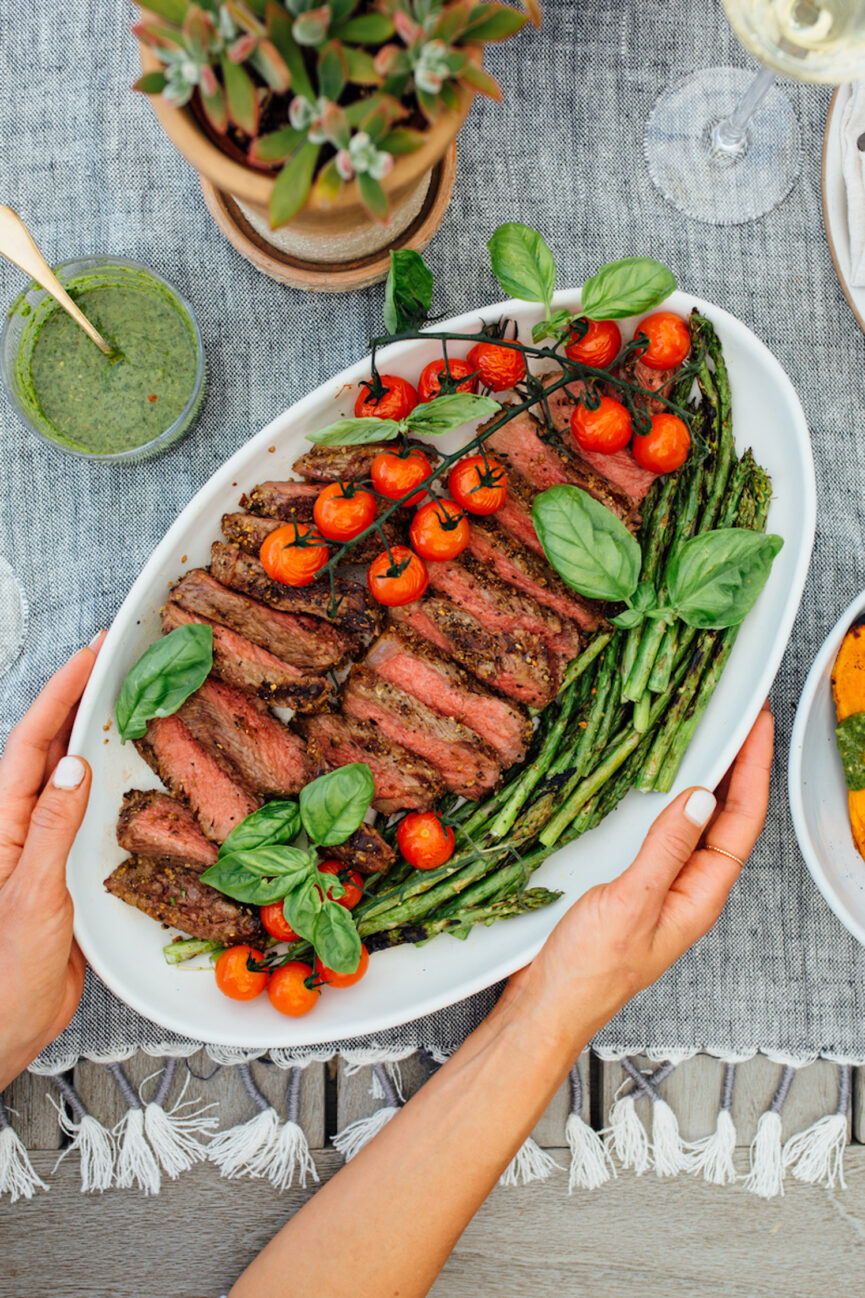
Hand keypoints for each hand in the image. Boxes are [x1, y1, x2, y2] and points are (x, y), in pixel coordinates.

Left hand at [0, 639, 102, 1090]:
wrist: (5, 1029)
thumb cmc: (5, 971)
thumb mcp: (32, 894)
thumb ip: (52, 827)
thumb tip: (74, 765)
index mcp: (3, 822)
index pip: (34, 741)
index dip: (61, 692)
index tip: (93, 654)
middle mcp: (21, 825)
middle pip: (50, 746)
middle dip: (78, 698)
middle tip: (117, 661)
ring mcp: (43, 845)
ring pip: (70, 776)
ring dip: (96, 736)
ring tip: (131, 701)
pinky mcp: (66, 869)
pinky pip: (88, 813)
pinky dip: (109, 785)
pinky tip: (132, 775)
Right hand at [504, 704, 774, 1045]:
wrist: (543, 1007)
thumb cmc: (587, 973)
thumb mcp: (630, 905)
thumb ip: (665, 851)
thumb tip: (701, 798)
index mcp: (699, 896)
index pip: (741, 821)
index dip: (753, 769)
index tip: (754, 725)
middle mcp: (685, 888)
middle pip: (723, 817)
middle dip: (735, 765)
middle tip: (732, 715)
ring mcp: (656, 885)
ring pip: (689, 821)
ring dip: (698, 777)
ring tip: (699, 735)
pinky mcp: (626, 881)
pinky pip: (655, 831)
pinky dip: (658, 798)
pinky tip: (647, 780)